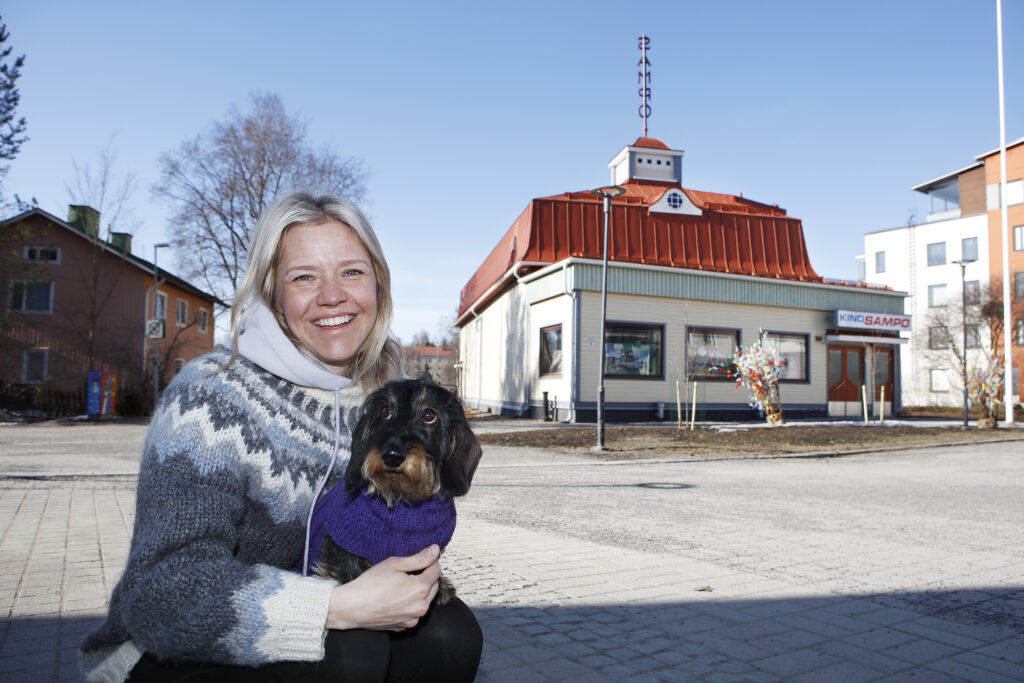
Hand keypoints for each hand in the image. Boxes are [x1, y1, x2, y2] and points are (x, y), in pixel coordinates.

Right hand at [325, 545, 440, 630]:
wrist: (351, 607)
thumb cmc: (370, 584)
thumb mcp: (394, 564)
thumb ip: (418, 558)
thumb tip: (435, 550)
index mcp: (420, 589)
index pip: (436, 571)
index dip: (430, 562)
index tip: (423, 558)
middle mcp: (420, 606)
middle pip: (433, 587)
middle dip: (427, 577)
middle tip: (411, 571)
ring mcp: (413, 619)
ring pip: (425, 601)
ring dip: (420, 592)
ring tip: (402, 585)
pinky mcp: (404, 626)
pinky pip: (414, 613)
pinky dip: (411, 605)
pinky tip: (397, 598)